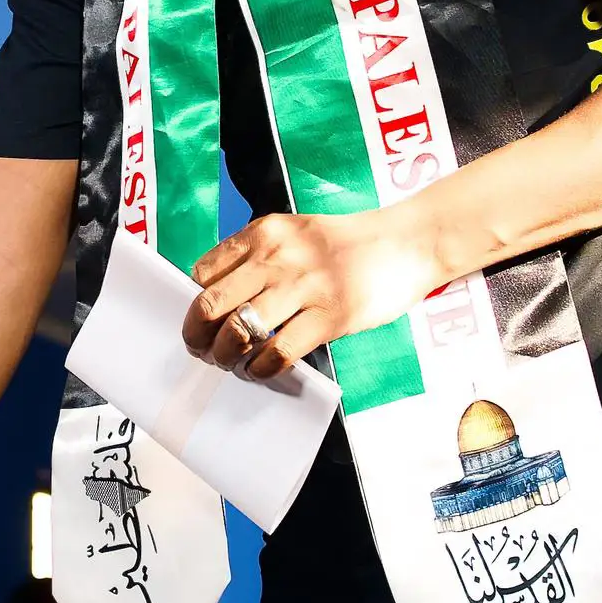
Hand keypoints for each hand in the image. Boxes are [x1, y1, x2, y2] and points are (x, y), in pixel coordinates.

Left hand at [187, 206, 449, 379]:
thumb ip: (259, 256)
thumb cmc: (349, 244)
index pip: (203, 272)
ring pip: (238, 331)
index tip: (201, 321)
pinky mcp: (330, 316)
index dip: (194, 302)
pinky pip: (278, 352)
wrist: (407, 243)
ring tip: (230, 363)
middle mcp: (277, 257)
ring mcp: (304, 287)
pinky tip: (262, 370)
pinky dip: (262, 368)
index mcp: (265, 232)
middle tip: (202, 350)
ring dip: (225, 356)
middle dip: (197, 335)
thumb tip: (221, 297)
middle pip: (210, 305)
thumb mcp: (295, 234)